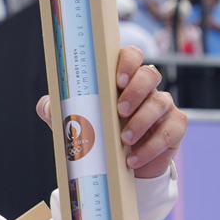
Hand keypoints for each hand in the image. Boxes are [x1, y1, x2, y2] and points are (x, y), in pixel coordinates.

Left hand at [36, 45, 185, 178]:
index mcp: (122, 79)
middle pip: (150, 74)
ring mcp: (163, 106)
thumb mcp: (75, 120)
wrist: (119, 163)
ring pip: (160, 103)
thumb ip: (58, 110)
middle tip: (119, 110)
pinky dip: (151, 147)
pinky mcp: (174, 128)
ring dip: (141, 121)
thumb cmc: (98, 132)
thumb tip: (45, 105)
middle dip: (136, 90)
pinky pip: (170, 132)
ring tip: (123, 139)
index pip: (132, 56)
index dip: (128, 62)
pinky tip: (133, 159)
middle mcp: (146, 88)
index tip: (117, 79)